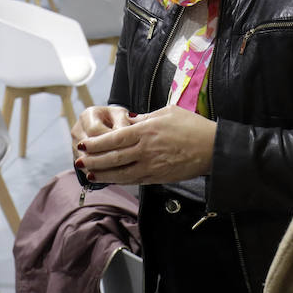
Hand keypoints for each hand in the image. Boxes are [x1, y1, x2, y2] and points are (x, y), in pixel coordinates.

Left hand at [73, 104, 216, 185]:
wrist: (213, 148)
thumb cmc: (192, 126)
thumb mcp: (167, 112)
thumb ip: (145, 117)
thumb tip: (129, 120)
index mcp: (145, 130)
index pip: (113, 138)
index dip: (95, 143)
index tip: (83, 144)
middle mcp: (145, 149)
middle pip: (112, 157)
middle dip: (93, 161)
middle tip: (79, 161)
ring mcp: (151, 165)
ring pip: (121, 172)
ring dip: (103, 174)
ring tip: (89, 174)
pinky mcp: (158, 177)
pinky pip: (134, 180)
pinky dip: (120, 180)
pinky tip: (111, 180)